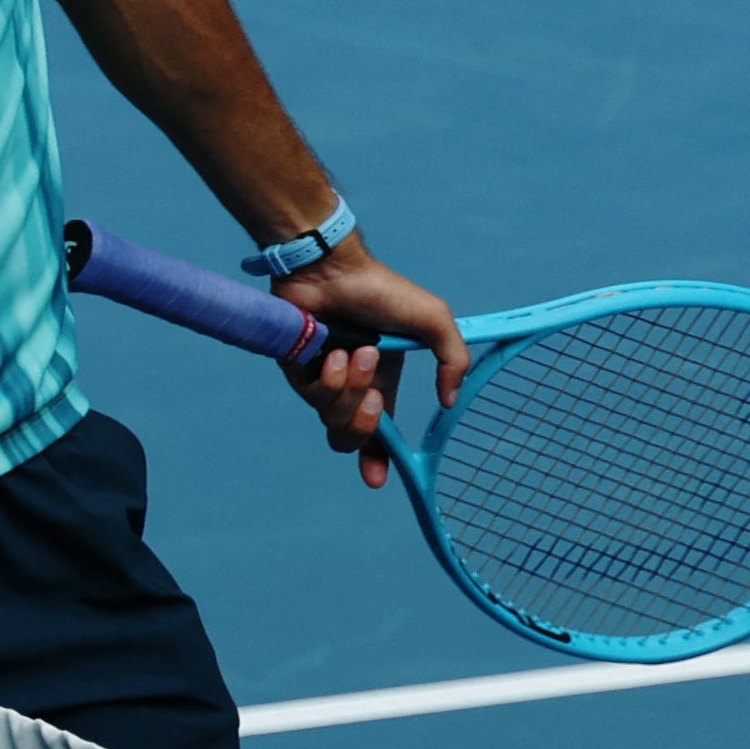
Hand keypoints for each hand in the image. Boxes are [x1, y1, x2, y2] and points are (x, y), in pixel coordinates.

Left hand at [271, 241, 468, 489]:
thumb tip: (449, 403)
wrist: (332, 268)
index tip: (377, 480)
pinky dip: (326, 380)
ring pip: (332, 420)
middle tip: (374, 396)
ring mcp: (321, 379)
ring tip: (352, 354)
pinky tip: (330, 352)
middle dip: (366, 426)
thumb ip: (454, 360)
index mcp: (381, 381)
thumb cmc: (380, 289)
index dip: (378, 460)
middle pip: (351, 437)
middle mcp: (351, 385)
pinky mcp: (295, 370)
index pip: (379, 433)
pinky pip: (311, 398)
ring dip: (349, 391)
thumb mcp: (432, 320)